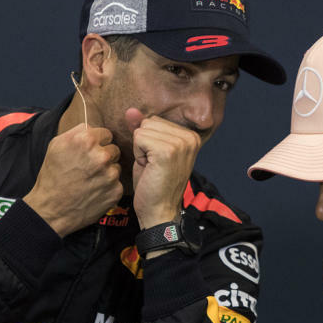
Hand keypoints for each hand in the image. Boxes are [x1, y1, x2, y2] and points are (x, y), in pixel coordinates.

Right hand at [23, 123, 122, 236]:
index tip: (89, 152)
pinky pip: (117, 183)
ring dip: (107, 172)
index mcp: (86, 140)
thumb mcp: (56, 145)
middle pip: (114, 149)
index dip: (98, 143)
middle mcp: (101, 155)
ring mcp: (111, 174)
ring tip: (89, 180)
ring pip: (116, 166)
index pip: (106, 134)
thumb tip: (92, 127)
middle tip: (88, 167)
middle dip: (104, 156)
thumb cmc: (52, 176)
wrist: (51, 209)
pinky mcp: (116, 191)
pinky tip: (94, 191)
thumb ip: (77, 131)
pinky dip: (108, 187)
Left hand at [127, 110, 201, 228]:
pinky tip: (148, 168)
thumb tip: (131, 110)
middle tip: (153, 166)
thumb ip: (143, 129)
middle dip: (143, 143)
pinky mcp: (168, 151)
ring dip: (140, 149)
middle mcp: (190, 137)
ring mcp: (180, 144)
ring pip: (142, 130)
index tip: (157, 161)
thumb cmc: (154, 185)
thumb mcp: (149, 152)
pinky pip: (139, 138)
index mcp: (191, 136)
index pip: (155, 120)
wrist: (159, 212)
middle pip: (149, 122)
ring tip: (152, 167)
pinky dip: (138, 154)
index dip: (148, 141)